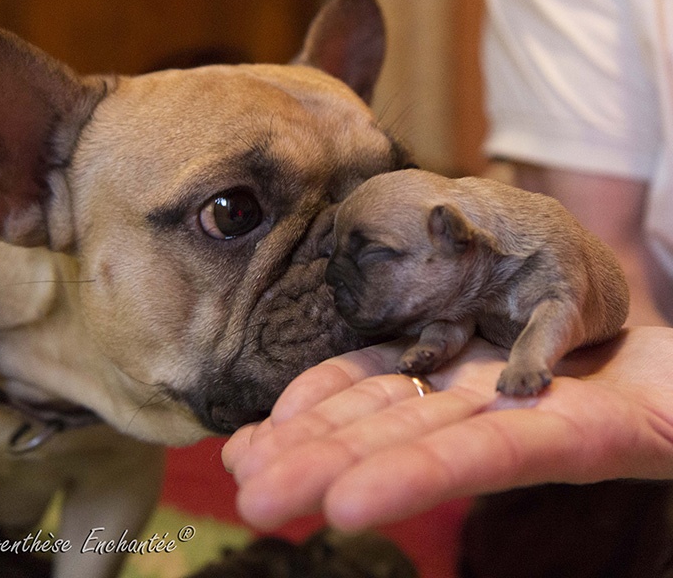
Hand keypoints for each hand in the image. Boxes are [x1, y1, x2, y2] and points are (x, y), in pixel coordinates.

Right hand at [223, 327, 672, 530]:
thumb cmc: (596, 353)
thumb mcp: (491, 332)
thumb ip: (427, 340)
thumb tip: (361, 354)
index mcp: (455, 377)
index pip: (367, 391)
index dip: (306, 414)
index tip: (247, 445)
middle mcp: (475, 406)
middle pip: (379, 427)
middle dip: (304, 454)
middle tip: (238, 491)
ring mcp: (520, 424)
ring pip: (417, 446)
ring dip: (340, 471)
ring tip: (263, 500)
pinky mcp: (576, 438)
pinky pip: (489, 452)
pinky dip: (420, 473)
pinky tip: (351, 500)